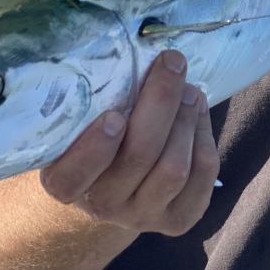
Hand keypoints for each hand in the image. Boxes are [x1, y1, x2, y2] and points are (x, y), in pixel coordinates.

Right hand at [40, 50, 219, 236]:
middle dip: (160, 103)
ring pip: (173, 168)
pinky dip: (204, 134)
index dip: (94, 148)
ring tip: (188, 88)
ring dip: (186, 118)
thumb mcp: (80, 120)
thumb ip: (93, 98)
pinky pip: (201, 174)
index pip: (72, 176)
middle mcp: (102, 205)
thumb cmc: (93, 135)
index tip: (113, 116)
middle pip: (138, 157)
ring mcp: (142, 215)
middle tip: (171, 63)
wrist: (113, 183)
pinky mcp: (179, 219)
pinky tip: (197, 111)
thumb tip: (134, 50)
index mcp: (65, 183)